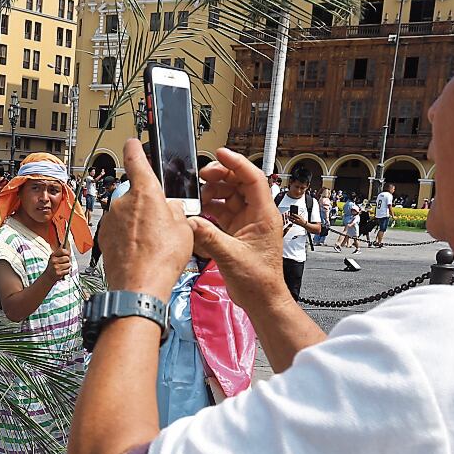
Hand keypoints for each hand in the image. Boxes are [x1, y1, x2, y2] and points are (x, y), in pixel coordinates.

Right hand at [46, 245, 73, 281]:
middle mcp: (54, 261)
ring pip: (68, 264)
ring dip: (67, 267)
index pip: (62, 250)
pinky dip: (66, 271)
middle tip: (64, 263)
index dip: (67, 252)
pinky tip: (62, 271)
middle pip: (67, 258)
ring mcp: (56, 267)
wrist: (48, 277)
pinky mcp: (59, 273)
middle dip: (67, 261)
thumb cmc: (52, 266)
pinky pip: (67, 270)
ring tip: (63, 268)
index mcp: (53, 256)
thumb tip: (64, 244)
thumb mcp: (53, 258)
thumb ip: (59, 252)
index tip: (68, 254)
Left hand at [102, 138, 194, 300]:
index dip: (135, 148)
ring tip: (153, 245)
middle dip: (148, 206)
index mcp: (145, 192)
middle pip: (137, 196)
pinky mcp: (105, 237)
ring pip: (128, 216)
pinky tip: (141, 253)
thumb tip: (171, 209)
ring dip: (138, 225)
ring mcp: (111, 220)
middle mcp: (123, 202)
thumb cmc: (162, 259)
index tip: (132, 142)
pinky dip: (129, 239)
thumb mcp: (185, 229)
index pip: (137, 160)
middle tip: (162, 226)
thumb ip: (176, 211)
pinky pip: (119, 231)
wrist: (138, 287)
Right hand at [191, 149, 284, 295]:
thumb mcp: (230, 256)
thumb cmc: (259, 281)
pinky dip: (210, 209)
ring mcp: (247, 222)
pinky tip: (199, 213)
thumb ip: (208, 237)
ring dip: (213, 193)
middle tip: (202, 176)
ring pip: (229, 196)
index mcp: (264, 215)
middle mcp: (257, 215)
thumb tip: (189, 221)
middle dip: (220, 177)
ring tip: (198, 198)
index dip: (236, 163)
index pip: (252, 178)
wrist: (262, 299)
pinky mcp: (238, 232)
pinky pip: (223, 211)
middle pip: (239, 183)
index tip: (221, 154)